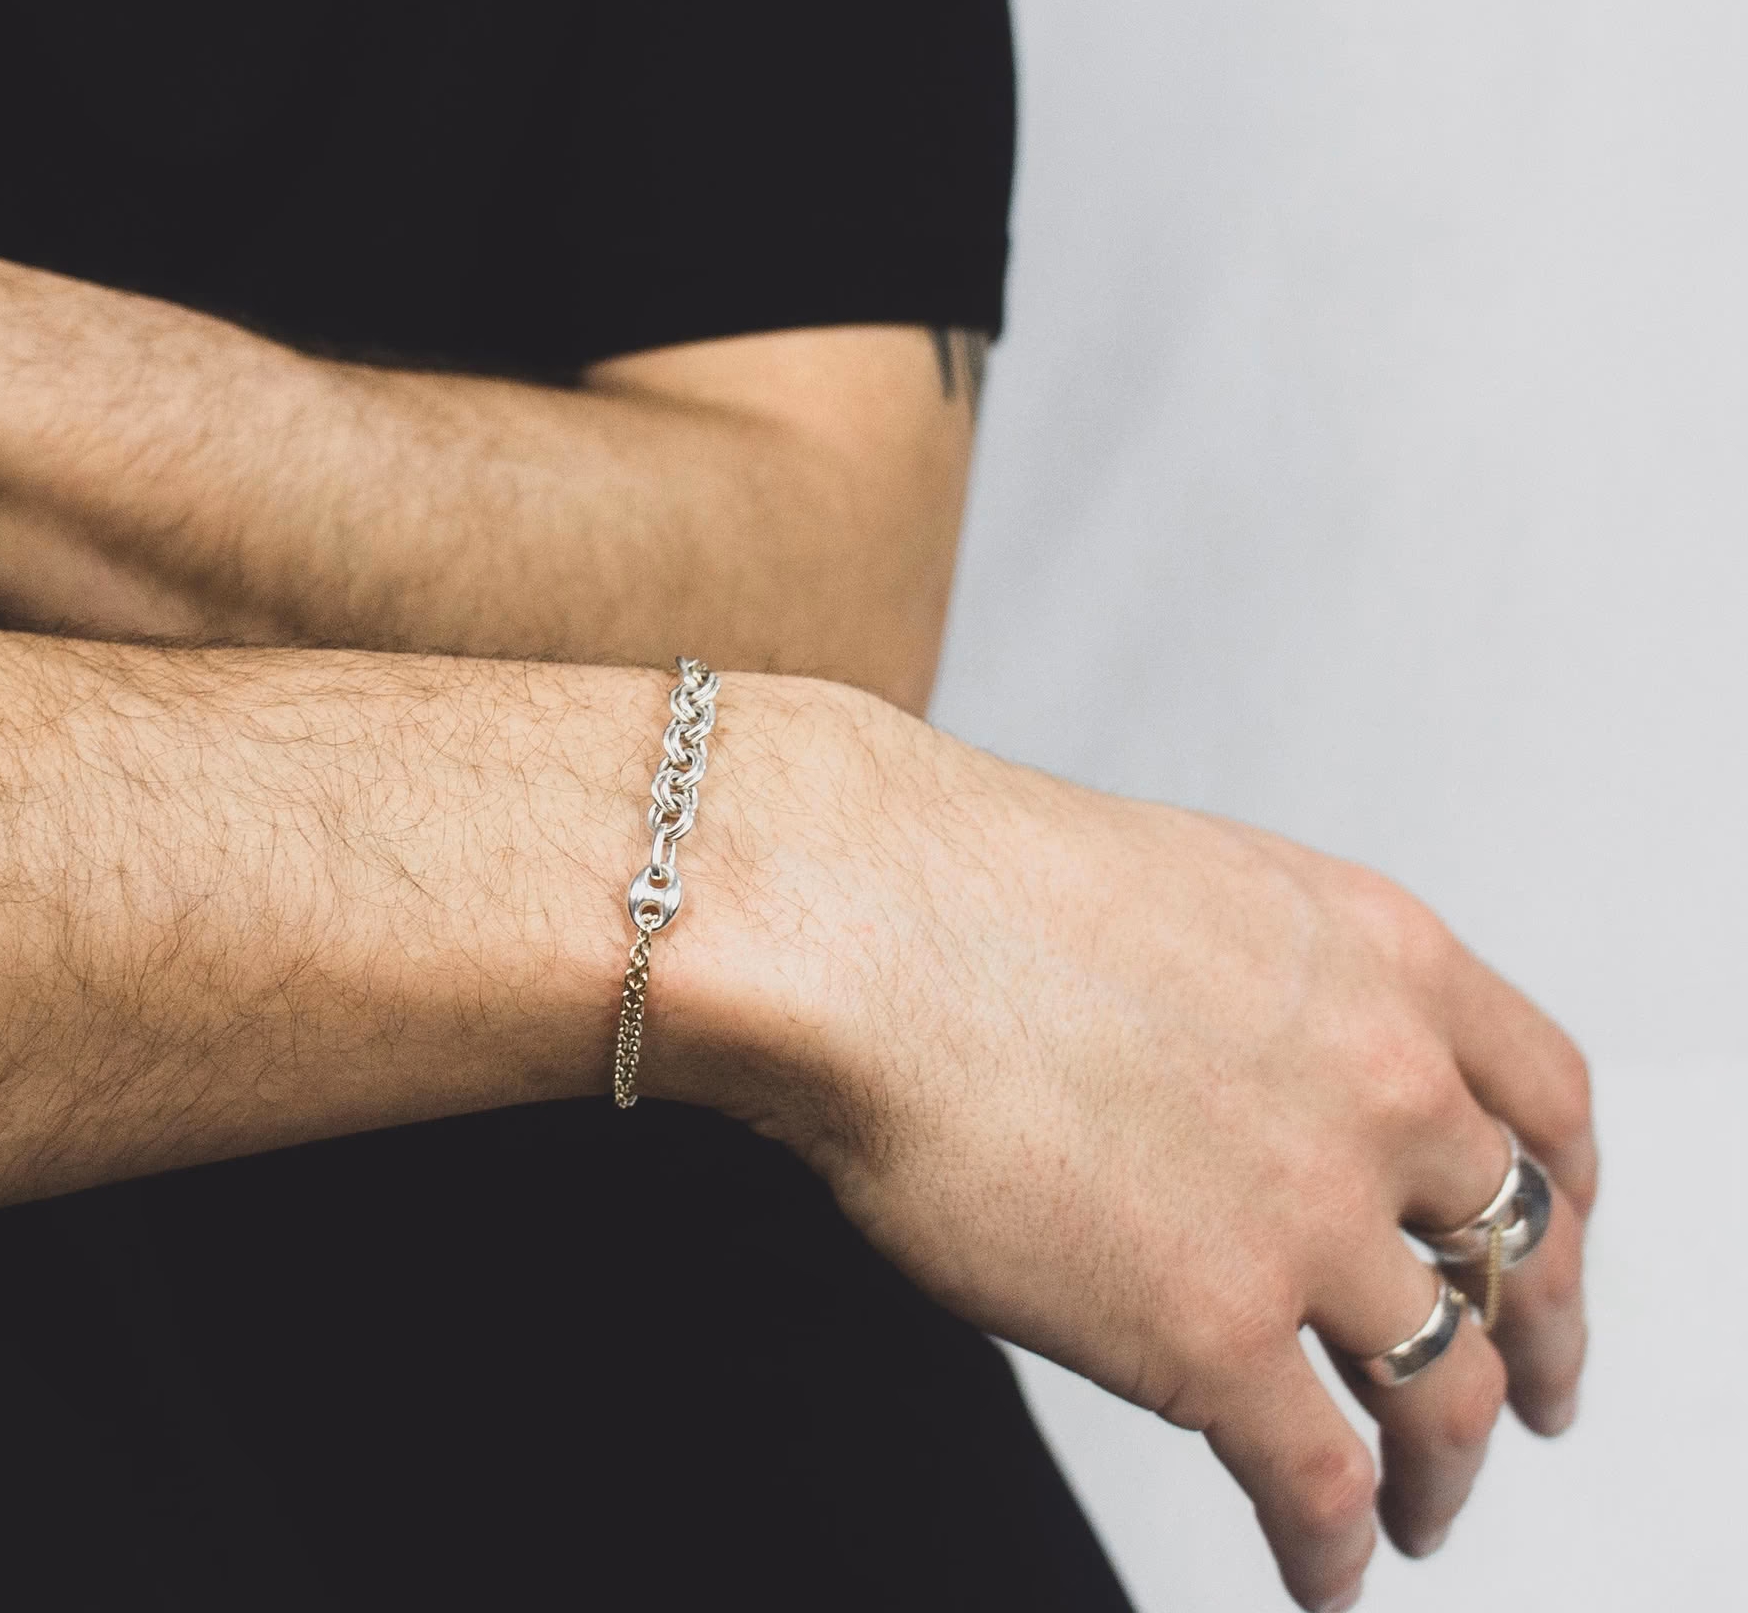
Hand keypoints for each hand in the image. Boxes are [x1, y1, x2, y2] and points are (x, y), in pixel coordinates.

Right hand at [685, 687, 1593, 1612]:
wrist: (869, 928)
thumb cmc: (976, 889)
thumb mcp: (1196, 888)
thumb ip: (1284, 987)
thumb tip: (1273, 1074)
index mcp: (1384, 961)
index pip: (1548, 1099)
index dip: (1564, 1193)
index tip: (1554, 1238)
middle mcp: (1381, 1087)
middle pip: (1516, 1253)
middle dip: (1535, 1339)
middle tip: (1529, 1390)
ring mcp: (1308, 1218)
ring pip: (1446, 1387)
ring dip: (1447, 1467)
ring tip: (1423, 1508)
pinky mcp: (1213, 1334)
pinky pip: (1317, 1483)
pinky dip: (1332, 1547)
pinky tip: (1320, 1569)